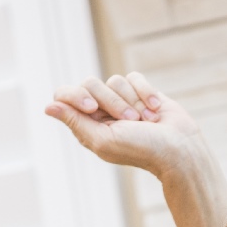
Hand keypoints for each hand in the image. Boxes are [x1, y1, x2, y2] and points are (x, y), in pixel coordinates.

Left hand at [45, 72, 204, 177]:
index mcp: (86, 125)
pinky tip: (155, 110)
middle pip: (90, 83)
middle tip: (129, 121)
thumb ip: (75, 122)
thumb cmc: (140, 149)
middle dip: (112, 102)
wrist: (178, 148)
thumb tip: (48, 107)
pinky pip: (134, 77)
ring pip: (115, 80)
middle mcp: (101, 110)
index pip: (64, 95)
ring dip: (132, 101)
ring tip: (146, 120)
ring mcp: (121, 99)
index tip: (92, 108)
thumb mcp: (103, 140)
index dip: (76, 96)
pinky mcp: (141, 90)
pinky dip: (145, 93)